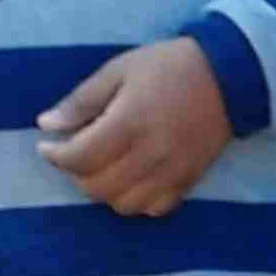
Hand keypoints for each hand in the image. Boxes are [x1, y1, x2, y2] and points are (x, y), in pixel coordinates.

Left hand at [35, 39, 231, 217]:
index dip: (55, 156)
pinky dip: (135, 201)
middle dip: (76, 173)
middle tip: (76, 152)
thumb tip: (46, 125)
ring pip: (122, 205)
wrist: (229, 75)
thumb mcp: (119, 69)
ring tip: (103, 166)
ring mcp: (171, 173)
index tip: (47, 146)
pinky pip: (154, 209)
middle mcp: (149, 155)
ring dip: (104, 190)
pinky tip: (131, 179)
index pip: (79, 158)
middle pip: (96, 187)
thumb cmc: (168, 66)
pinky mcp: (189, 182)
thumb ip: (81, 101)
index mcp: (129, 123)